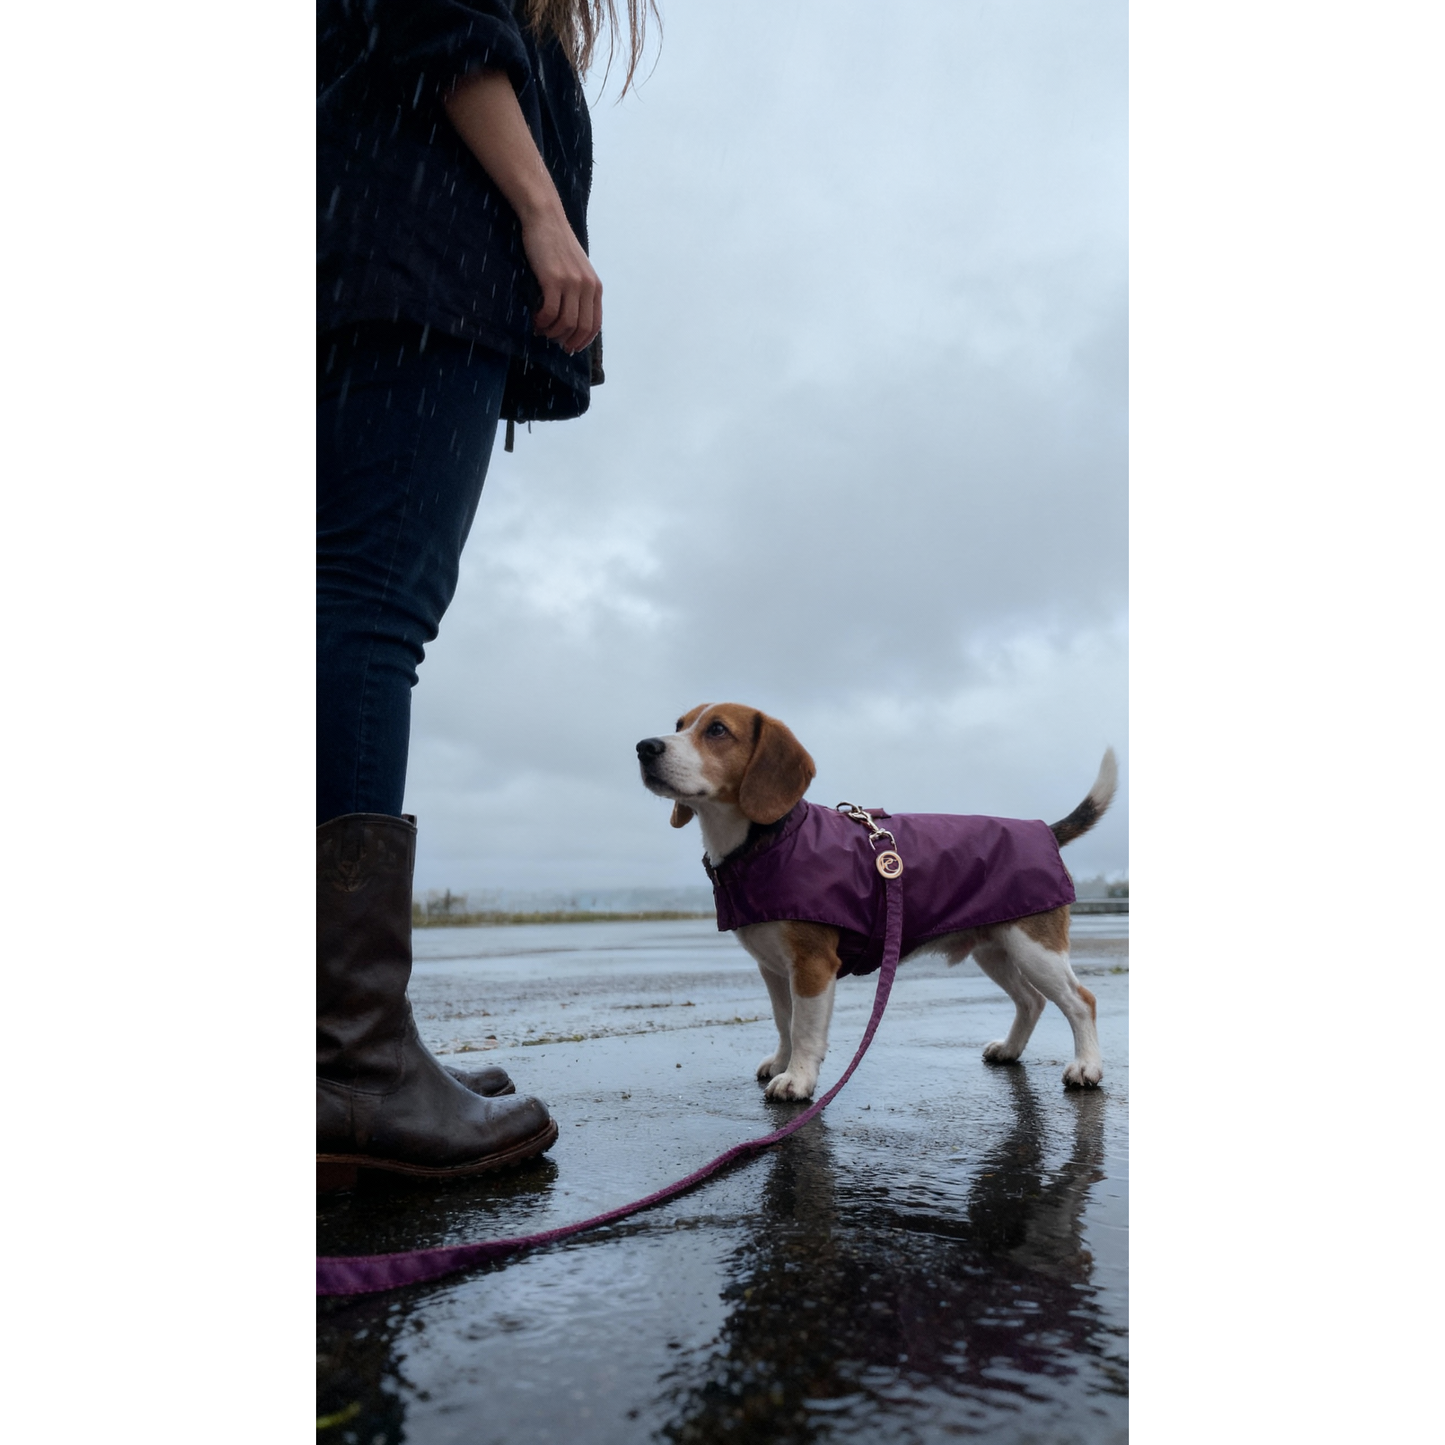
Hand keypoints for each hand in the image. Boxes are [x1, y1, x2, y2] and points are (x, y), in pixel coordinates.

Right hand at [442, 70, 602, 355]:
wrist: (545, 217)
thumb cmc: (556, 244)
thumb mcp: (576, 268)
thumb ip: (579, 290)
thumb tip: (571, 318)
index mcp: (595, 286)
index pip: (594, 324)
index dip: (583, 341)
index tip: (570, 348)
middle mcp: (587, 286)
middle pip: (581, 328)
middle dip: (567, 341)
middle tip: (554, 343)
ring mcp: (572, 283)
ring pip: (566, 323)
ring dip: (552, 332)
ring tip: (541, 329)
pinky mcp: (554, 279)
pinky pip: (550, 312)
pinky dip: (542, 321)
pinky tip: (535, 320)